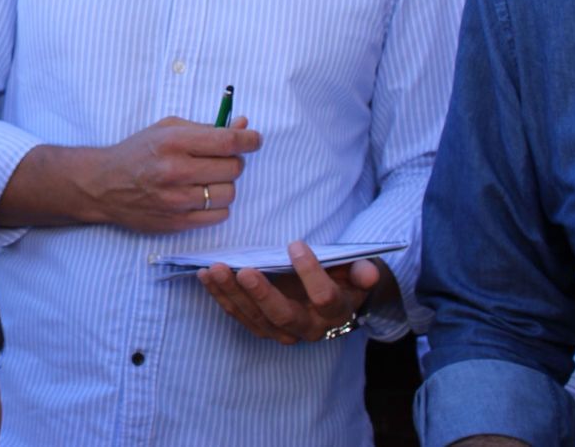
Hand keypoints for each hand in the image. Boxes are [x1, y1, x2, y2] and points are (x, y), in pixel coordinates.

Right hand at [80, 116, 259, 231]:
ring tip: (208, 179)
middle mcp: (175, 171)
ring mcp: (176, 200)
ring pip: (229, 193)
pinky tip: (201, 196)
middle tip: (220, 159)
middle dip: (233, 161)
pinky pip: (219, 215)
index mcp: (173, 142)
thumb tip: (243, 127)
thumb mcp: (167, 129)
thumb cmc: (137, 153)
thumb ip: (205, 128)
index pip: (228, 141)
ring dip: (225, 185)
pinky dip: (216, 205)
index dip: (249, 140)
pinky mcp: (177, 222)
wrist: (103, 185)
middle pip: (233, 168)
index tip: (254, 139)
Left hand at [197, 240, 386, 344]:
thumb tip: (368, 271)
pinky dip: (220, 296)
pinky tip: (205, 276)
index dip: (311, 273)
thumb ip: (361, 272)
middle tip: (243, 270)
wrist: (333, 301)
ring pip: (254, 317)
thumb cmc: (342, 279)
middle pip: (282, 316)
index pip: (324, 298)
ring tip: (214, 269)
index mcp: (335, 313)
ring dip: (231, 293)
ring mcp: (281, 331)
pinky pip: (238, 315)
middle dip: (261, 293)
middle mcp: (308, 328)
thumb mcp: (356, 272)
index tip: (295, 244)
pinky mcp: (261, 327)